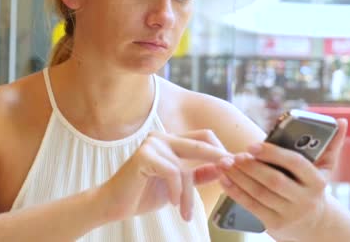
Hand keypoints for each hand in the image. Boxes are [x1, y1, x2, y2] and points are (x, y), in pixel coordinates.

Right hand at [100, 129, 229, 221]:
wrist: (114, 204)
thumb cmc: (143, 194)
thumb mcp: (179, 185)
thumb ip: (198, 175)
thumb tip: (224, 168)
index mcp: (171, 141)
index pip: (204, 137)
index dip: (221, 149)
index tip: (236, 164)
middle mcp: (162, 137)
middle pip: (201, 142)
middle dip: (220, 158)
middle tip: (234, 170)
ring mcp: (152, 144)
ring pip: (186, 167)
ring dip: (188, 194)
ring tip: (185, 212)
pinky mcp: (143, 155)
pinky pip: (173, 173)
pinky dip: (176, 191)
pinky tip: (171, 203)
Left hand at [217, 118, 347, 239]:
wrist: (315, 225)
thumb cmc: (313, 188)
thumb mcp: (325, 169)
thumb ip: (331, 145)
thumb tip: (342, 122)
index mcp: (317, 182)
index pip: (296, 164)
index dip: (273, 154)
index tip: (253, 145)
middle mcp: (305, 199)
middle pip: (274, 181)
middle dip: (251, 167)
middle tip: (234, 154)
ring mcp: (289, 214)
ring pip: (260, 193)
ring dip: (239, 178)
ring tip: (224, 163)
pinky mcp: (275, 224)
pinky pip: (252, 206)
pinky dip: (236, 192)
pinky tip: (224, 180)